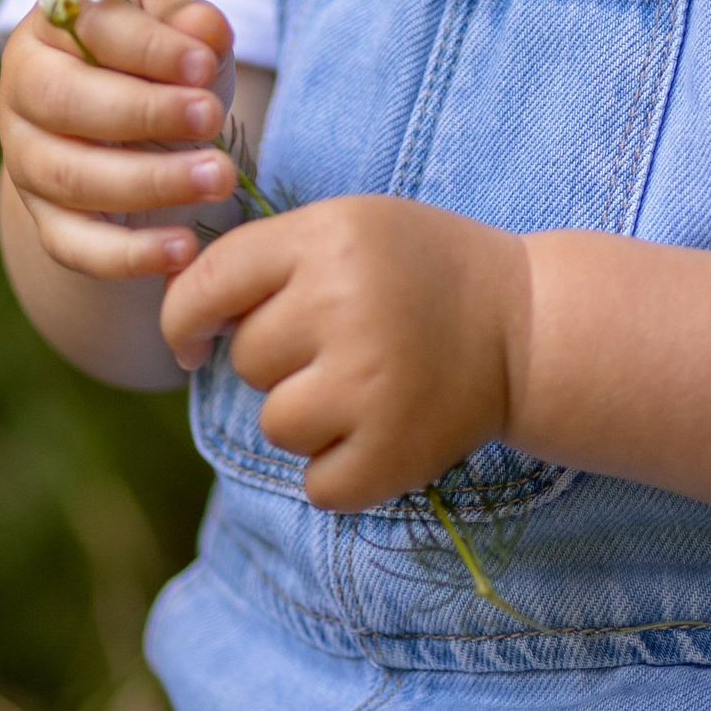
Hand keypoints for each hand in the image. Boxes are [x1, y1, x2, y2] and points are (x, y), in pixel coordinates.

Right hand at [0, 0, 241, 282]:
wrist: (126, 130)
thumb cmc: (156, 64)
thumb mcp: (177, 33)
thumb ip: (191, 25)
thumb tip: (206, 29)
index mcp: (52, 28)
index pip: (90, 28)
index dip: (148, 47)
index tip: (204, 64)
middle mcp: (24, 92)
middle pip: (65, 102)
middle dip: (144, 113)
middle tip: (212, 118)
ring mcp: (27, 161)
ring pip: (72, 177)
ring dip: (150, 181)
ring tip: (218, 178)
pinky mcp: (46, 221)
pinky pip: (76, 245)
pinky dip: (129, 255)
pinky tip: (184, 250)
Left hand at [160, 196, 534, 510]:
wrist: (527, 324)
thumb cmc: (419, 272)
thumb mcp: (348, 227)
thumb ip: (265, 259)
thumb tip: (182, 323)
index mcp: (325, 238)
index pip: (205, 285)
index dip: (184, 320)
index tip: (195, 341)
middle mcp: (341, 306)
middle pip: (246, 360)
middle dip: (281, 360)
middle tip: (346, 343)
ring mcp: (368, 384)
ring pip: (277, 424)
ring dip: (310, 416)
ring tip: (368, 386)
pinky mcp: (392, 452)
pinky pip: (317, 484)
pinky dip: (341, 470)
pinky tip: (381, 431)